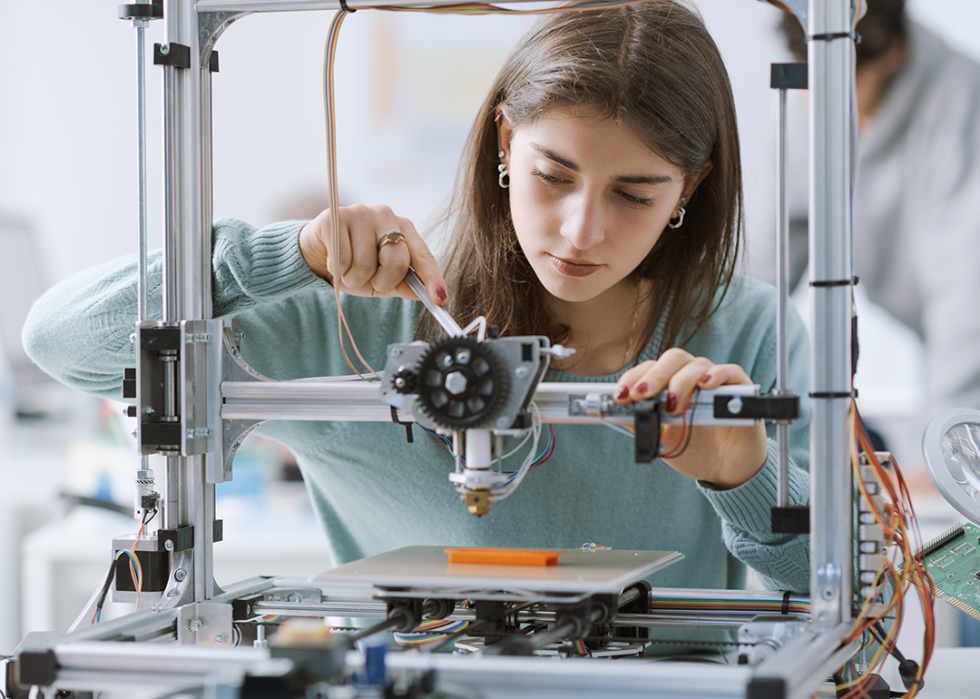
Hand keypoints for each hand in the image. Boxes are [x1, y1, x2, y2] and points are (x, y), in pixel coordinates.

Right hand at [299, 205, 447, 304]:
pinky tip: (334, 263)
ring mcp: (360, 213)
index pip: (422, 255)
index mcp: (403, 227)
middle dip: (381, 282)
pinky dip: (337, 271)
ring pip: (365, 265)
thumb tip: (433, 296)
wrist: (316, 251)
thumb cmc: (353, 263)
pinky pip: (342, 260)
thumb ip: (405, 285)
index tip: (440, 299)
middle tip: (369, 281)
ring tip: (347, 271)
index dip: (432, 278)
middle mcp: (385, 215)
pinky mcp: (334, 218)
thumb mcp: (381, 279)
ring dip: (354, 279)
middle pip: (395, 261)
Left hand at [615, 348, 767, 488]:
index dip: (634, 377)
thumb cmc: (695, 449)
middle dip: (653, 376)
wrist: (726, 470)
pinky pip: (730, 372)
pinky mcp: (740, 390)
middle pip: (673, 359)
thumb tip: (620, 410)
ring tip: (673, 407)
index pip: (651, 368)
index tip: (621, 395)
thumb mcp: (662, 438)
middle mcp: (692, 377)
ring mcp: (716, 382)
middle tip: (641, 395)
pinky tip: (705, 385)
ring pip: (697, 365)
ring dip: (681, 382)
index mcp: (671, 384)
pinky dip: (716, 375)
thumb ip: (643, 422)